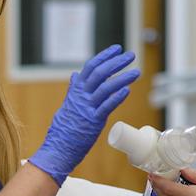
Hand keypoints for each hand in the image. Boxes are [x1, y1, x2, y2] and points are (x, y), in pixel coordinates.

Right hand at [28, 45, 138, 185]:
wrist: (59, 146)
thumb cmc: (64, 126)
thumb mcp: (68, 103)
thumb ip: (74, 89)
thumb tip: (75, 75)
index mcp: (76, 90)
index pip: (90, 67)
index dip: (104, 56)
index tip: (117, 49)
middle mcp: (81, 96)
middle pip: (100, 73)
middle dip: (117, 62)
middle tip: (131, 56)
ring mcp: (87, 107)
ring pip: (106, 88)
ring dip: (123, 78)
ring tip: (136, 72)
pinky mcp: (93, 120)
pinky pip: (106, 106)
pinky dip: (117, 97)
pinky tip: (127, 90)